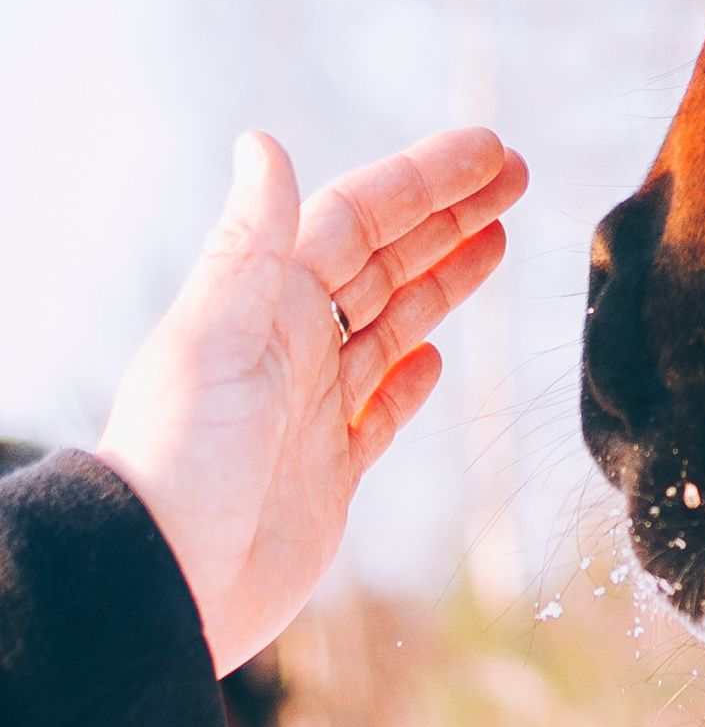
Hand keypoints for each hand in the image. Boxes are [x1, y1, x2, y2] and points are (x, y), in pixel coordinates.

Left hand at [97, 129, 528, 675]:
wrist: (165, 582)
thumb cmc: (182, 458)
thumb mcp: (216, 337)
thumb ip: (251, 244)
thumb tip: (262, 144)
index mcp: (271, 305)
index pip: (360, 218)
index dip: (426, 181)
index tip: (490, 151)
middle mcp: (294, 346)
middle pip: (387, 260)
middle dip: (451, 215)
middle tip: (516, 176)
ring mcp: (315, 407)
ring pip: (395, 324)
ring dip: (445, 279)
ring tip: (499, 241)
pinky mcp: (331, 470)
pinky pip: (382, 410)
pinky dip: (411, 379)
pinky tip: (437, 358)